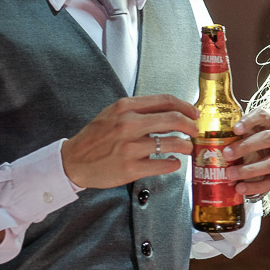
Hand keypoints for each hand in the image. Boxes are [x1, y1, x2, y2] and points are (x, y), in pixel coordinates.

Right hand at [61, 94, 197, 188]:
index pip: (166, 101)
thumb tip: (171, 112)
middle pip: (173, 120)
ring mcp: (130, 148)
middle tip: (195, 131)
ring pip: (172, 143)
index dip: (186, 106)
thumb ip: (140, 110)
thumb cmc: (96, 137)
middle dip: (191, 126)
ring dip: (186, 146)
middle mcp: (128, 125)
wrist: (74, 161)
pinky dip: (173, 164)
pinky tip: (173, 162)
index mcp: (125, 107)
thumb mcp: (114, 114)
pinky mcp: (130, 168)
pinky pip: (163, 164)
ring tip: (187, 148)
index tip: (194, 113)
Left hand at [222, 108, 269, 197]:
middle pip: (268, 138)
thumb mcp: (236, 133)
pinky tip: (240, 188)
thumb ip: (225, 133)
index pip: (262, 116)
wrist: (255, 157)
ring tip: (231, 175)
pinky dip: (255, 186)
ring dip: (250, 169)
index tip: (235, 129)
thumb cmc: (242, 142)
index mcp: (267, 122)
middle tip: (227, 154)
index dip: (250, 121)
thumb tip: (199, 139)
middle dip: (246, 147)